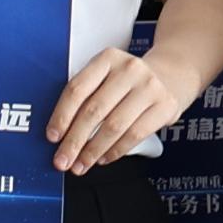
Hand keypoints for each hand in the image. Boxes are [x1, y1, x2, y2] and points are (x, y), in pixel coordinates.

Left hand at [49, 43, 187, 181]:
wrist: (170, 76)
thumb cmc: (129, 81)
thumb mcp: (106, 76)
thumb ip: (85, 97)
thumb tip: (60, 134)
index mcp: (107, 58)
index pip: (77, 89)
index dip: (61, 116)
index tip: (53, 136)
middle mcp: (129, 69)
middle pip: (94, 110)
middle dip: (74, 141)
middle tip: (63, 160)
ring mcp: (149, 86)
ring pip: (114, 126)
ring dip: (93, 151)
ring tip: (82, 164)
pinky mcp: (165, 105)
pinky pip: (135, 135)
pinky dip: (115, 151)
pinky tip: (104, 157)